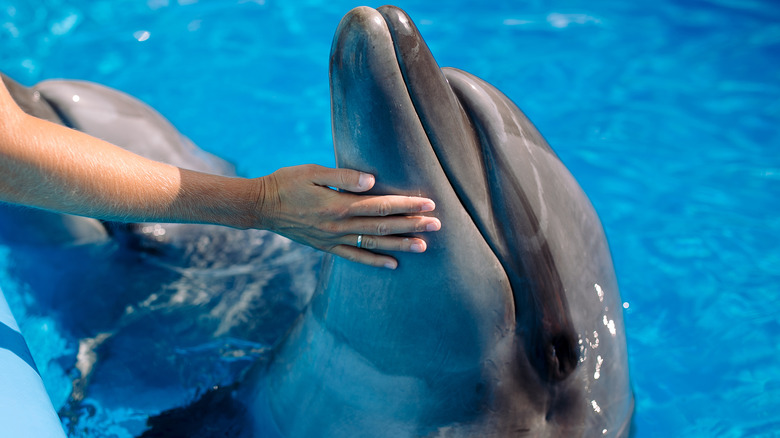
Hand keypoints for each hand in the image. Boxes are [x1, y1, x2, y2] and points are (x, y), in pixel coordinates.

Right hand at [255, 164, 440, 268]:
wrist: (261, 206)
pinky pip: (354, 257)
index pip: (380, 206)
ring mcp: (333, 239)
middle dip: (412, 225)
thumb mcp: (312, 171)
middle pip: (383, 227)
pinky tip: (393, 265)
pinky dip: (375, 262)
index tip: (428, 203)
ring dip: (400, 245)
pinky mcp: (326, 247)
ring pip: (373, 244)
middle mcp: (338, 226)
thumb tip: (370, 181)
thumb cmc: (286, 182)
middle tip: (437, 225)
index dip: (406, 205)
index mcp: (338, 205)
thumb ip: (343, 177)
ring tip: (424, 246)